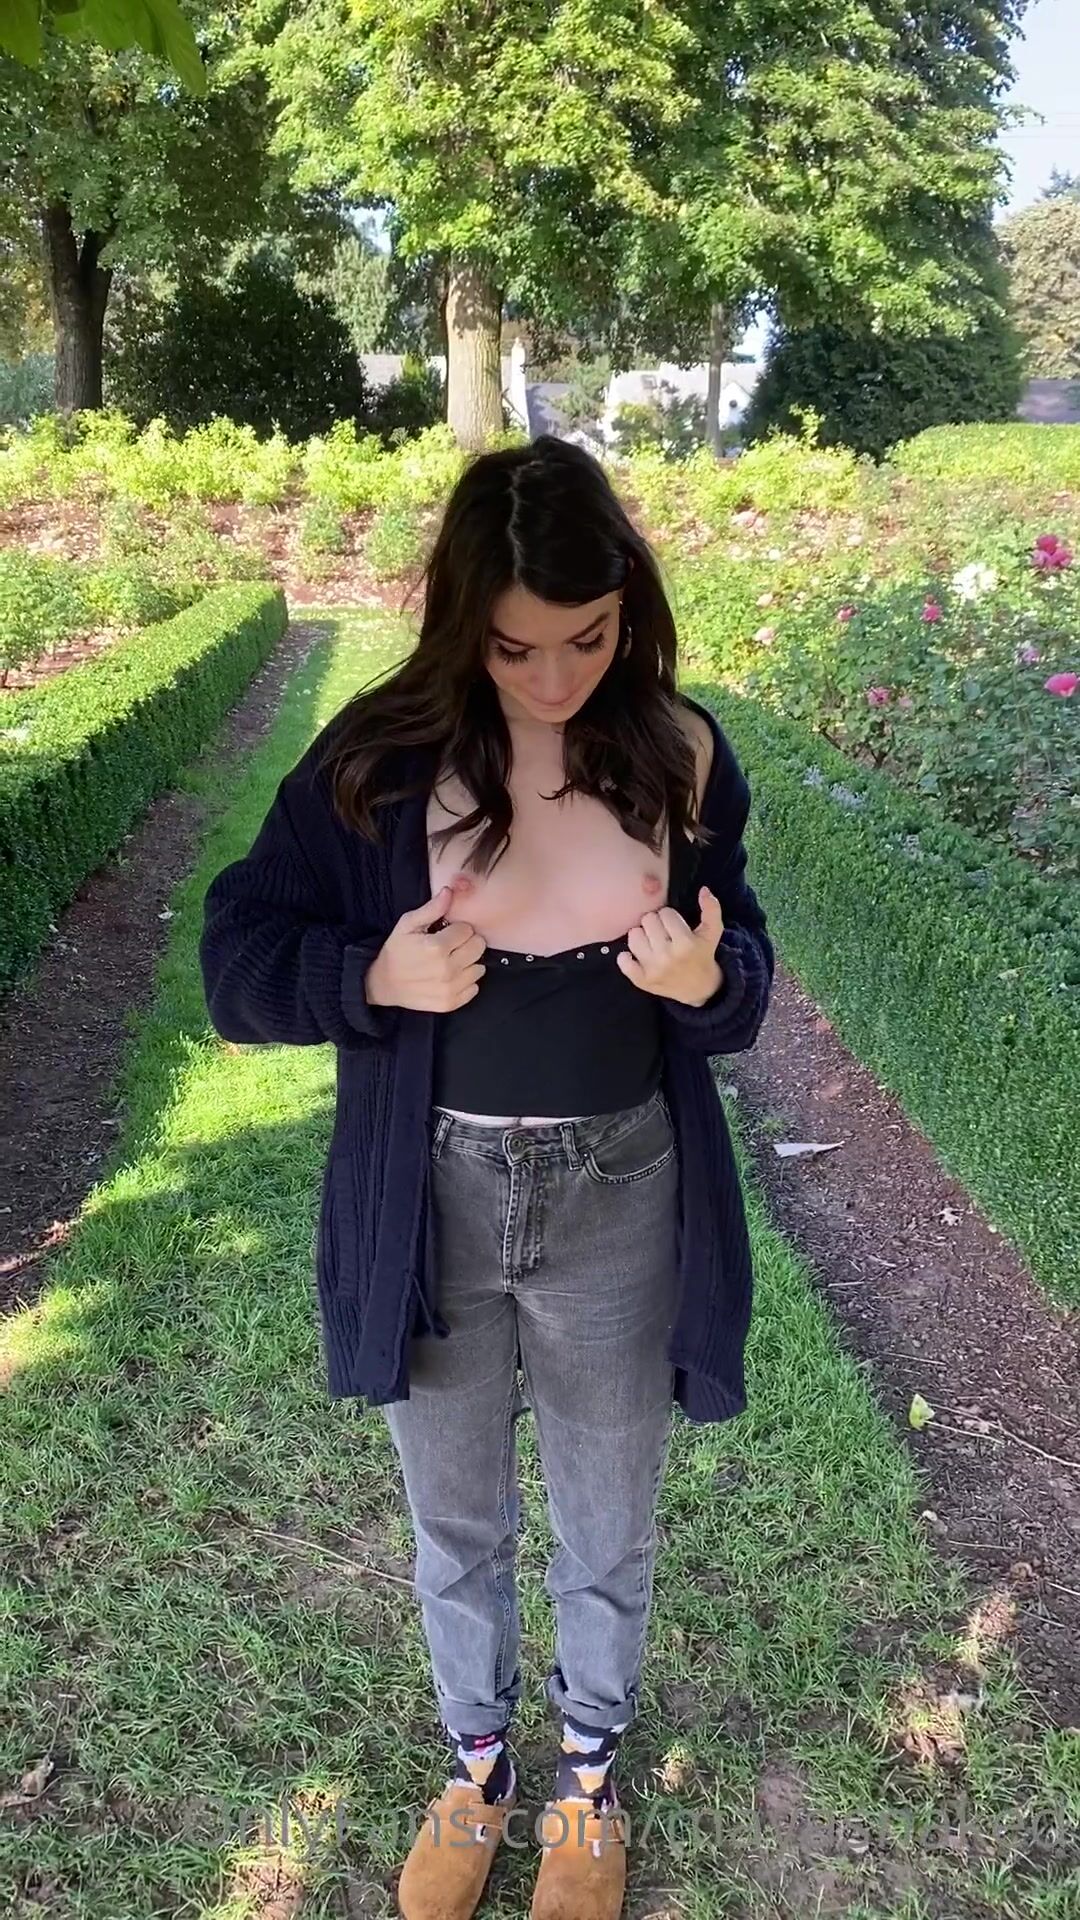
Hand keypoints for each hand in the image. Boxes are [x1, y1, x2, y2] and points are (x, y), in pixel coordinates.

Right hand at [364, 886, 486, 1012]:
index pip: (468, 930)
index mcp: (437, 947)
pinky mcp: (451, 1003)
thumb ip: (431, 908)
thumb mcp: (407, 924)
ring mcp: (450, 988)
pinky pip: (474, 988)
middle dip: (467, 943)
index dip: (458, 928)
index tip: (446, 933)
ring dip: (468, 963)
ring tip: (451, 961)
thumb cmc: (396, 951)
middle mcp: (446, 969)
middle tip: (451, 946)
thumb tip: (450, 892)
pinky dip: (466, 981)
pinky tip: (451, 976)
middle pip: (478, 947)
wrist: (384, 983)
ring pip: (479, 968)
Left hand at [615, 886, 725, 1005]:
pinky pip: (623, 962)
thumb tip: (703, 890)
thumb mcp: (712, 932)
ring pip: (633, 936)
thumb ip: (712, 909)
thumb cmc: (703, 955)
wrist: (699, 989)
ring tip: (652, 942)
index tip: (675, 926)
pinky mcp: (641, 981)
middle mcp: (667, 957)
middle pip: (648, 921)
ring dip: (642, 936)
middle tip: (663, 933)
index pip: (665, 913)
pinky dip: (626, 957)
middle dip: (656, 924)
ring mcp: (652, 970)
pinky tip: (637, 956)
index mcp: (686, 943)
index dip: (670, 917)